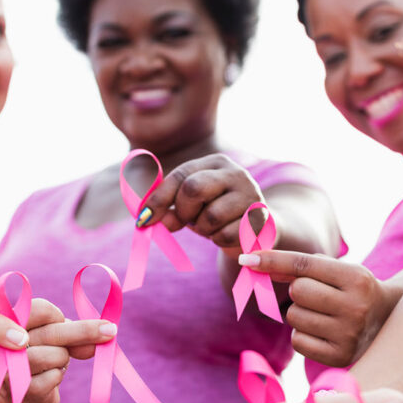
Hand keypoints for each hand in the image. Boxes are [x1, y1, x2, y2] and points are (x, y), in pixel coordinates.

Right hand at [0, 298, 116, 402]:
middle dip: (85, 332)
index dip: (57, 315)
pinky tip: (46, 377)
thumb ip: (74, 333)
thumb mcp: (50, 335)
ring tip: (52, 361)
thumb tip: (106, 334)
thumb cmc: (33, 351)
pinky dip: (56, 376)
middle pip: (51, 332)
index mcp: (4, 321)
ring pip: (55, 356)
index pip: (39, 309)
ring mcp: (5, 370)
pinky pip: (53, 378)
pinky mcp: (14, 393)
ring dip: (62, 359)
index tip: (63, 321)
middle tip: (110, 331)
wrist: (10, 389)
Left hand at [139, 153, 265, 251]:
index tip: (143, 220)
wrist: (253, 229)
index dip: (159, 198)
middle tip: (185, 222)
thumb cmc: (215, 212)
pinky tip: (224, 234)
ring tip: (210, 226)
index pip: (181, 175)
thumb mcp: (191, 204)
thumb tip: (147, 219)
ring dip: (202, 229)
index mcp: (216, 163)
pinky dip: (217, 239)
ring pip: (210, 216)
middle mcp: (236, 173)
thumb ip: (169, 207)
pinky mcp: (259, 219)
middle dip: (183, 211)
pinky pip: (224, 235)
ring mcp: (251, 195)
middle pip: (193, 188)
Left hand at [240, 250, 396, 366]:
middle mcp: (356, 306)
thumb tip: (254, 264)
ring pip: (294, 317)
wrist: (388, 318)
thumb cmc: (352, 289)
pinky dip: (302, 335)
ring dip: (299, 313)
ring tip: (323, 314)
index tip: (246, 260)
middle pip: (297, 291)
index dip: (272, 260)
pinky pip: (297, 341)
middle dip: (298, 291)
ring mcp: (350, 335)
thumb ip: (298, 266)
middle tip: (318, 295)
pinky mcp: (340, 357)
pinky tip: (322, 332)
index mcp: (356, 278)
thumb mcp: (336, 270)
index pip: (304, 264)